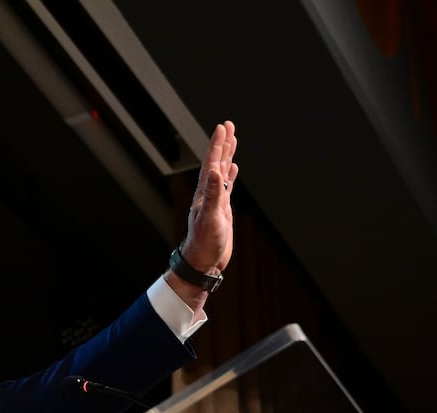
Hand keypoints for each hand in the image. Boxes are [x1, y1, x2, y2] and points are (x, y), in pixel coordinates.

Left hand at [179, 120, 237, 275]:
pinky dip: (230, 176)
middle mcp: (209, 194)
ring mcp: (215, 201)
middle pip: (217, 162)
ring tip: (231, 140)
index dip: (217, 144)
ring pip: (222, 172)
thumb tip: (215, 172)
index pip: (212, 163)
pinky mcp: (221, 210)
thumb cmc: (205, 243)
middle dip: (223, 144)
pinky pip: (226, 187)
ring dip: (226, 156)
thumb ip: (213, 195)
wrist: (203, 262)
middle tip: (228, 125)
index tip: (223, 127)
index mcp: (205, 193)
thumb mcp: (210, 218)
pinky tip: (232, 170)